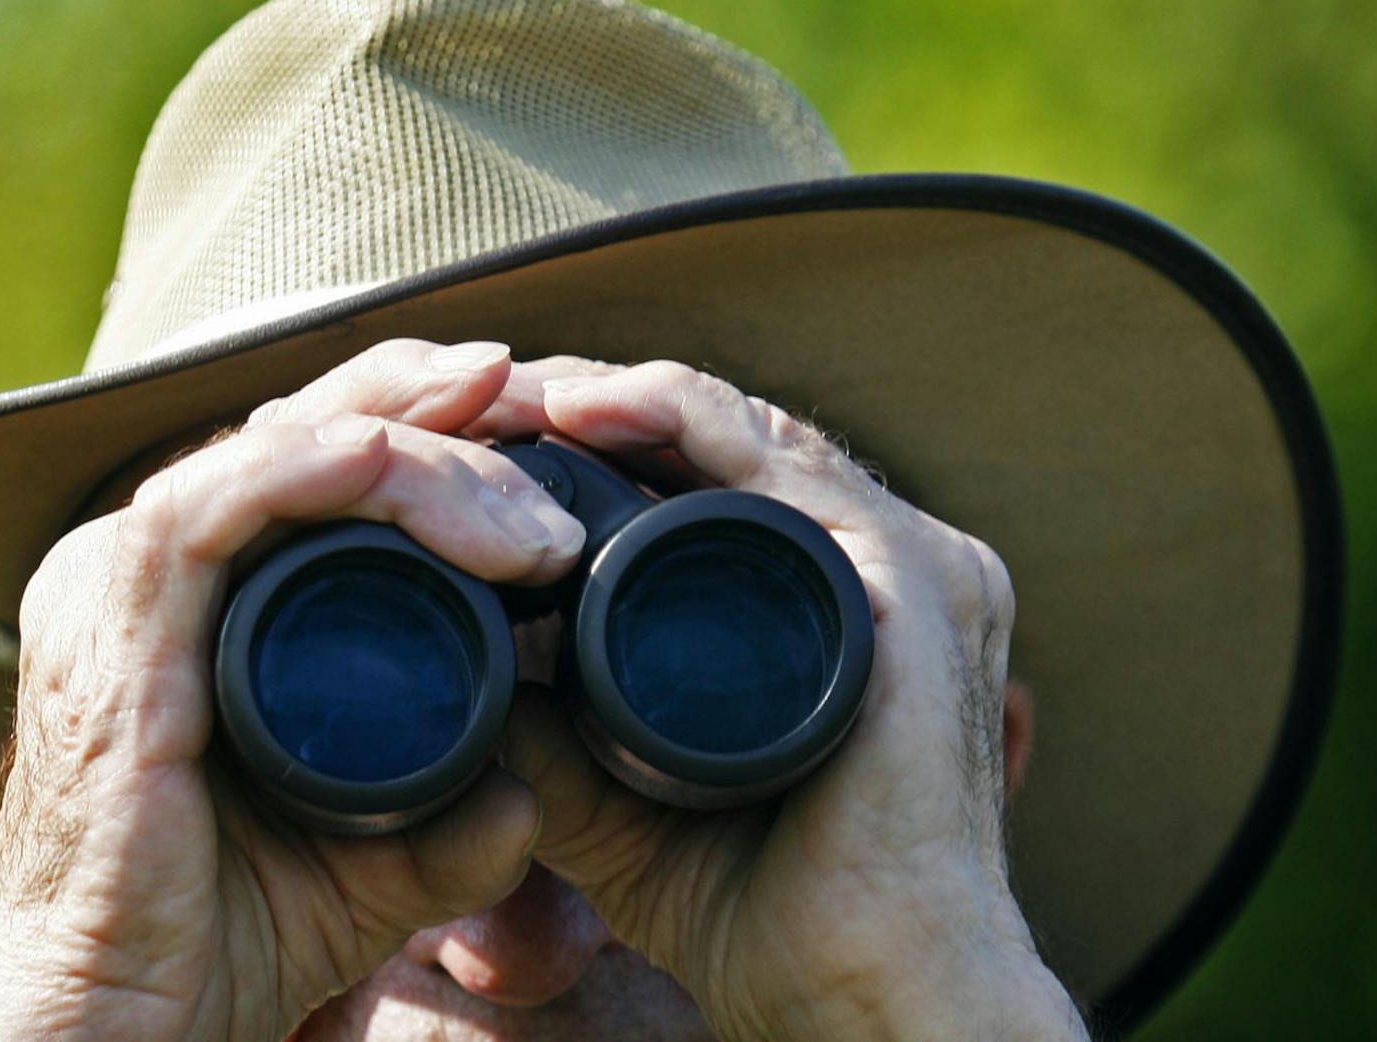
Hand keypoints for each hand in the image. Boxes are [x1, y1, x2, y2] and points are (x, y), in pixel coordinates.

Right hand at [0, 340, 585, 1041]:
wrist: (113, 1026)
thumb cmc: (208, 943)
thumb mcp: (368, 864)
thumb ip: (454, 825)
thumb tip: (530, 797)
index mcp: (199, 597)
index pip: (325, 461)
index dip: (437, 427)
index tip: (549, 439)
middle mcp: (151, 568)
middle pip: (312, 425)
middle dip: (444, 406)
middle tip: (552, 421)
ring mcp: (120, 585)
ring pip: (287, 448)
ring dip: (425, 460)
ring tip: (533, 521)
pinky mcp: (111, 621)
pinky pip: (220, 499)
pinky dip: (326, 470)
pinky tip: (413, 473)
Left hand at [479, 358, 1086, 1040]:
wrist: (868, 995)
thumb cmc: (777, 917)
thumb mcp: (632, 808)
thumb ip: (562, 744)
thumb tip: (468, 687)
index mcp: (838, 606)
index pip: (709, 482)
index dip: (597, 451)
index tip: (481, 452)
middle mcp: (882, 564)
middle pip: (719, 439)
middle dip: (590, 408)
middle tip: (474, 404)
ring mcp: (904, 561)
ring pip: (738, 427)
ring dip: (610, 396)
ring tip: (503, 396)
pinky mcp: (908, 577)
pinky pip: (776, 460)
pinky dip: (672, 416)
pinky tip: (581, 411)